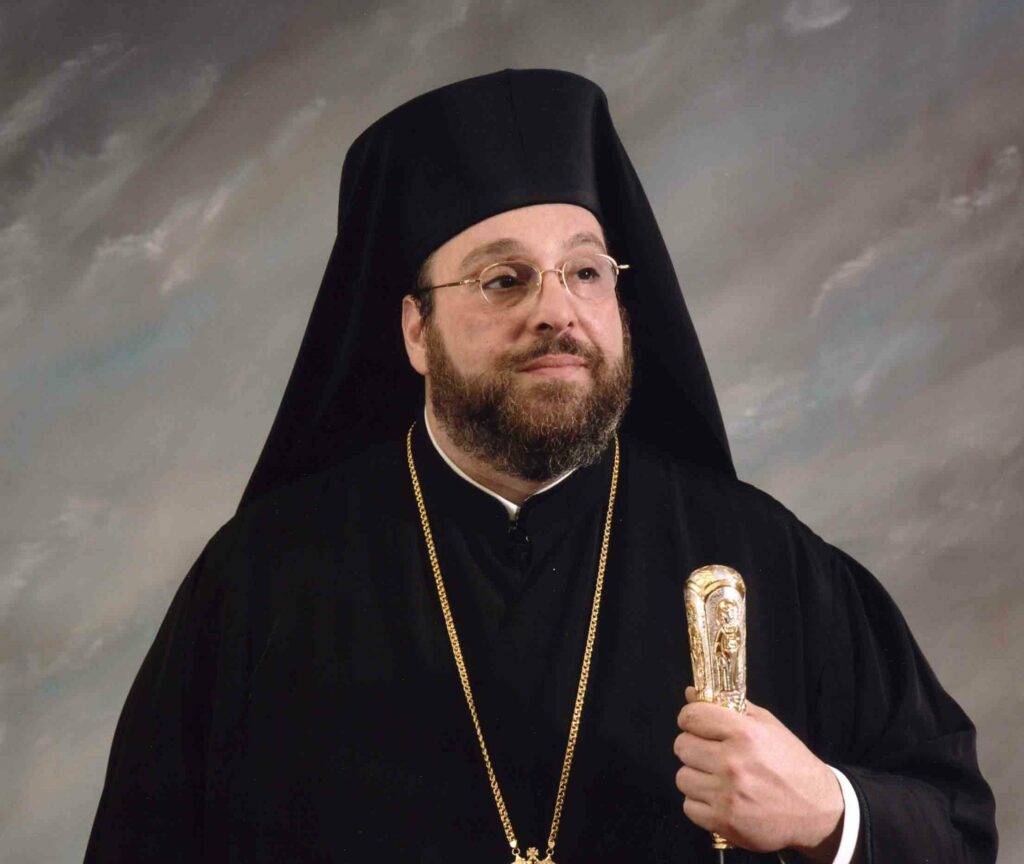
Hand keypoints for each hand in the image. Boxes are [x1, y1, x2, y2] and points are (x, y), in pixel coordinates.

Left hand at [674, 687, 843, 860]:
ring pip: (682, 777)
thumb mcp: (766, 725)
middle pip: (682, 746)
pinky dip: (701, 803)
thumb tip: (690, 693)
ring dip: (696, 776)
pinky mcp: (724, 822)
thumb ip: (728, 706)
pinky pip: (689, 806)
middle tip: (710, 753)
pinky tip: (720, 798)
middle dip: (693, 747)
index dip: (690, 719)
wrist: (816, 810)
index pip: (691, 717)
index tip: (697, 725)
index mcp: (744, 734)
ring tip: (717, 777)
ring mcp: (727, 795)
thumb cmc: (790, 763)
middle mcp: (733, 763)